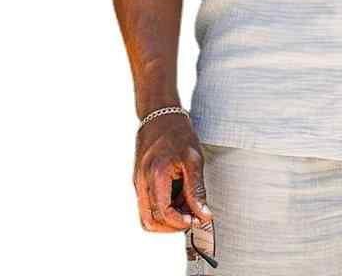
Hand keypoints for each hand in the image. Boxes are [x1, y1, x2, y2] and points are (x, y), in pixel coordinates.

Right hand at [133, 114, 212, 232]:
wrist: (160, 116)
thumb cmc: (178, 133)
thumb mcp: (194, 160)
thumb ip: (197, 190)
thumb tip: (203, 215)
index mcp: (155, 174)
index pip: (163, 213)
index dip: (180, 222)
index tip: (196, 219)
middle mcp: (141, 181)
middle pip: (150, 221)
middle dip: (172, 226)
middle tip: (192, 217)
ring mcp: (138, 182)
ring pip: (146, 216)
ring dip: (166, 219)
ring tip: (186, 205)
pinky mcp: (139, 181)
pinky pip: (147, 204)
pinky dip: (162, 208)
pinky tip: (178, 196)